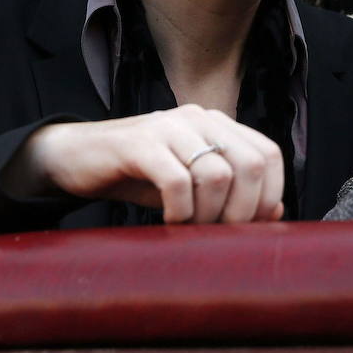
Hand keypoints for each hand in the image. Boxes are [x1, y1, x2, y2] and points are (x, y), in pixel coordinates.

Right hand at [3, 105, 285, 222]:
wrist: (76, 157)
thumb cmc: (140, 175)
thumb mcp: (191, 184)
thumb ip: (230, 193)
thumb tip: (276, 212)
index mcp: (219, 124)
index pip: (269, 154)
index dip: (268, 195)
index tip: (251, 227)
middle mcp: (200, 118)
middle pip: (250, 163)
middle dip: (243, 211)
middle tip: (220, 234)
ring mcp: (170, 127)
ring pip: (217, 173)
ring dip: (209, 214)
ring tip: (190, 228)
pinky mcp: (140, 142)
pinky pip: (177, 180)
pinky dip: (179, 210)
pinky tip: (169, 222)